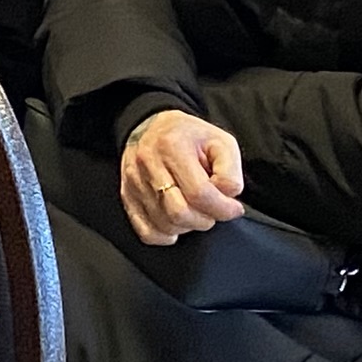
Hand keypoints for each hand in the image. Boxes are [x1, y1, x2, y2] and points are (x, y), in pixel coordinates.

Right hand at [119, 108, 247, 243]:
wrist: (151, 127)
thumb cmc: (189, 136)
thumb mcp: (220, 141)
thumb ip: (230, 170)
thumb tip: (227, 197)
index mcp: (173, 146)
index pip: (199, 192)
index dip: (222, 208)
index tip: (234, 208)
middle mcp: (148, 164)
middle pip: (179, 213)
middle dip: (204, 219)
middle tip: (213, 210)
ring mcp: (134, 183)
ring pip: (165, 225)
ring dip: (187, 226)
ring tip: (195, 210)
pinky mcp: (127, 197)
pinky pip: (147, 232)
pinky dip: (166, 235)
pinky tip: (176, 222)